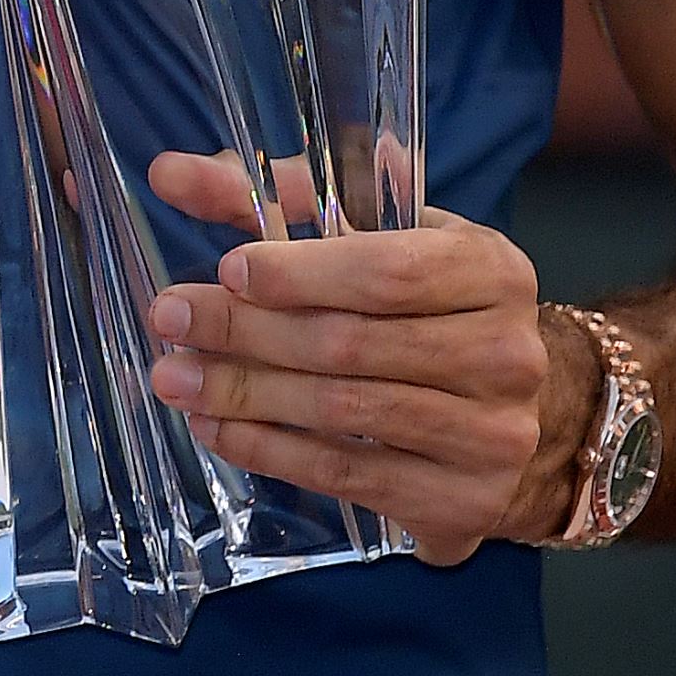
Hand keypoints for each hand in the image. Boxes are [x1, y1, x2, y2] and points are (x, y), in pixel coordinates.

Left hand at [140, 150, 570, 564]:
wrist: (501, 410)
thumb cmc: (419, 302)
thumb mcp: (369, 232)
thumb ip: (275, 196)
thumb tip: (169, 174)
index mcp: (491, 270)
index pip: (389, 271)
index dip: (301, 273)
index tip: (228, 269)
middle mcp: (506, 354)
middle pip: (352, 343)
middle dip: (245, 330)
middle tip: (168, 320)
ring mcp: (491, 435)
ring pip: (344, 413)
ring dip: (244, 395)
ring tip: (173, 379)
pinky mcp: (463, 501)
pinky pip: (348, 475)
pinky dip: (270, 452)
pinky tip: (216, 429)